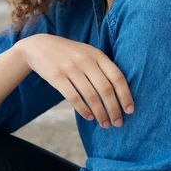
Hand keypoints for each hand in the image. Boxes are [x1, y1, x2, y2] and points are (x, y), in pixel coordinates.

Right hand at [15, 35, 133, 127]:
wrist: (40, 46)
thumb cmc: (70, 53)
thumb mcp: (88, 52)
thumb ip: (103, 66)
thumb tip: (120, 91)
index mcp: (97, 54)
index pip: (117, 76)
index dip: (125, 95)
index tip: (130, 110)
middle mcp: (86, 60)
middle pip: (105, 89)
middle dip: (114, 109)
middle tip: (118, 123)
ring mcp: (71, 68)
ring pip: (91, 96)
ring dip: (100, 113)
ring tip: (105, 123)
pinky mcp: (57, 77)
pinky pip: (73, 97)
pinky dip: (83, 110)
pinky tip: (89, 117)